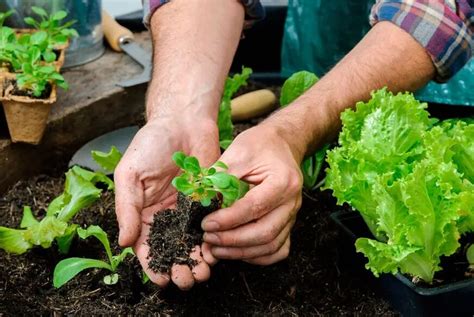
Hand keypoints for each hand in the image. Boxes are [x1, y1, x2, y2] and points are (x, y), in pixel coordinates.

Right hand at [114, 117, 219, 289]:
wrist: (184, 121)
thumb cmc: (151, 143)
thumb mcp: (130, 174)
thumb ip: (127, 208)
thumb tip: (125, 243)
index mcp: (143, 212)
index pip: (146, 246)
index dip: (152, 265)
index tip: (161, 280)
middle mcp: (166, 215)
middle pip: (171, 250)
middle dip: (177, 268)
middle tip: (186, 281)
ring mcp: (188, 210)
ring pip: (192, 243)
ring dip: (196, 261)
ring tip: (202, 274)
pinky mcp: (209, 202)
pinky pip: (211, 226)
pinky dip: (213, 241)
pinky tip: (216, 253)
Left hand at [201, 124, 302, 264]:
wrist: (282, 144)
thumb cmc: (260, 144)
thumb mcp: (238, 152)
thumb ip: (220, 177)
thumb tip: (199, 202)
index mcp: (282, 181)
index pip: (254, 207)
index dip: (228, 220)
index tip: (206, 224)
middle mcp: (292, 202)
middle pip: (265, 233)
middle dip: (233, 241)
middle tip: (208, 239)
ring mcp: (292, 215)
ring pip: (271, 246)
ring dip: (241, 252)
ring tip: (216, 249)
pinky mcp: (288, 223)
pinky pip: (278, 249)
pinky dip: (258, 256)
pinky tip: (237, 252)